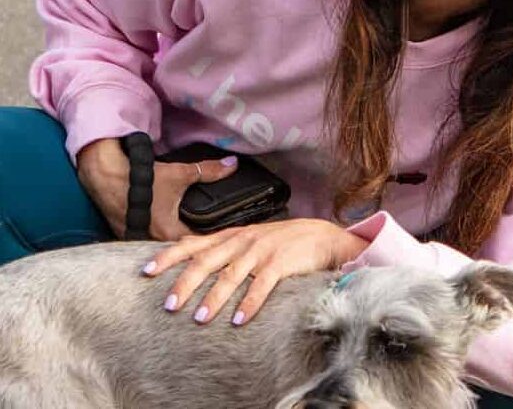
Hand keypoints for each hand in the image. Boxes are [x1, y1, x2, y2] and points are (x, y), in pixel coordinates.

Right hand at [76, 138, 238, 240]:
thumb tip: (232, 164)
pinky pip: (148, 243)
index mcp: (167, 232)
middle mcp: (151, 242)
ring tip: (196, 247)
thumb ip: (208, 171)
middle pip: (181, 252)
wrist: (103, 175)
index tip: (228, 240)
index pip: (198, 246)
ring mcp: (136, 241)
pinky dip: (160, 242)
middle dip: (197, 249)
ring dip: (178, 248)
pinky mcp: (126, 235)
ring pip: (163, 250)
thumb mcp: (179, 174)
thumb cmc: (141, 177)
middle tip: (216, 246)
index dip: (214, 243)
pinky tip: (169, 237)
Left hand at [142, 219, 369, 325]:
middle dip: (186, 284)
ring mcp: (262, 251)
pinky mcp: (281, 262)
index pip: (194, 244)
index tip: (147, 271)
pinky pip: (262, 285)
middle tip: (169, 305)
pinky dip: (250, 303)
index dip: (169, 256)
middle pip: (207, 262)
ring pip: (231, 276)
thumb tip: (188, 250)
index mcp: (233, 236)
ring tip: (199, 318)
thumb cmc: (285, 240)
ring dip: (214, 299)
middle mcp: (243, 241)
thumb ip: (223, 245)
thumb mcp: (250, 237)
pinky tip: (239, 320)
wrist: (323, 236)